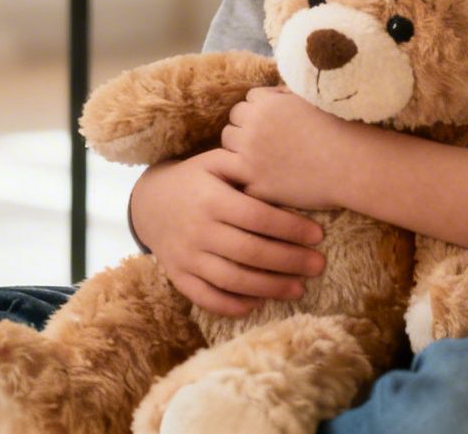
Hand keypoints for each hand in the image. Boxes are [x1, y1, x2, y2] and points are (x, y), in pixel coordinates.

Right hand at [128, 150, 324, 316]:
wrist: (149, 203)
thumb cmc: (195, 180)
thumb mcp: (214, 161)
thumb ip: (244, 163)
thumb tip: (281, 166)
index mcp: (211, 200)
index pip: (258, 218)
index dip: (290, 228)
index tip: (318, 236)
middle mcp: (198, 230)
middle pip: (250, 252)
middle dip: (289, 262)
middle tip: (318, 266)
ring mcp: (186, 257)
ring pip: (232, 280)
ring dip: (269, 288)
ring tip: (299, 289)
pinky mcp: (178, 276)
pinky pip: (206, 297)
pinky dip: (233, 305)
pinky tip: (259, 303)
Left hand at [219, 86, 360, 210]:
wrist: (352, 165)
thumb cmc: (339, 128)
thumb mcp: (310, 99)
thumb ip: (285, 95)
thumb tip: (274, 93)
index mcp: (265, 106)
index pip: (246, 103)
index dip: (259, 111)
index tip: (274, 122)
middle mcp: (252, 130)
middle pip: (232, 125)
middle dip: (245, 130)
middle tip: (266, 141)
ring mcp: (250, 160)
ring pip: (225, 151)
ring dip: (239, 152)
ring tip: (261, 158)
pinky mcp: (256, 186)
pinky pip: (237, 179)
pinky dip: (247, 178)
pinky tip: (265, 178)